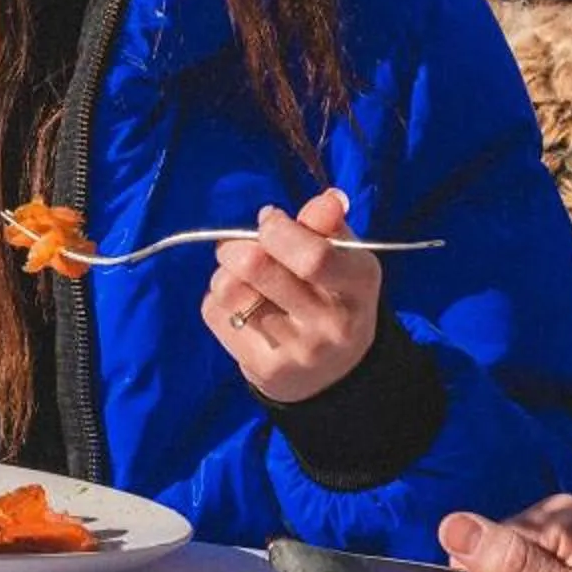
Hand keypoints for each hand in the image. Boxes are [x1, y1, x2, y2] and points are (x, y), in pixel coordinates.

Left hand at [202, 189, 381, 403]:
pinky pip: (214, 311)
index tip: (270, 222)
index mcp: (358, 287)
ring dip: (225, 273)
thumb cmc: (333, 295)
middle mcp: (331, 324)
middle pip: (256, 266)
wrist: (334, 372)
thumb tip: (328, 199)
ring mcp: (296, 351)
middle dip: (237, 245)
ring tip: (243, 279)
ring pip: (228, 287)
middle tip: (242, 247)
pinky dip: (219, 300)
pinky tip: (243, 308)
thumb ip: (327, 225)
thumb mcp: (342, 256)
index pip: (313, 256)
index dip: (277, 229)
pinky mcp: (263, 369)